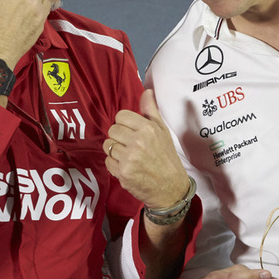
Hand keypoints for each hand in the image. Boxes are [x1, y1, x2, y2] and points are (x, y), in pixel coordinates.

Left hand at [103, 90, 187, 208]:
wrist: (170, 188)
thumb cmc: (166, 157)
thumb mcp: (163, 131)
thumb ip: (151, 110)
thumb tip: (147, 91)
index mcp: (148, 128)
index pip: (120, 116)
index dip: (124, 124)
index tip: (131, 131)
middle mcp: (137, 141)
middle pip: (112, 130)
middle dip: (119, 137)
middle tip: (131, 146)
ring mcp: (129, 158)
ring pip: (107, 145)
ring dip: (116, 151)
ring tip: (129, 157)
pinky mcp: (122, 172)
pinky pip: (107, 161)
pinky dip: (114, 164)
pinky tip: (127, 167)